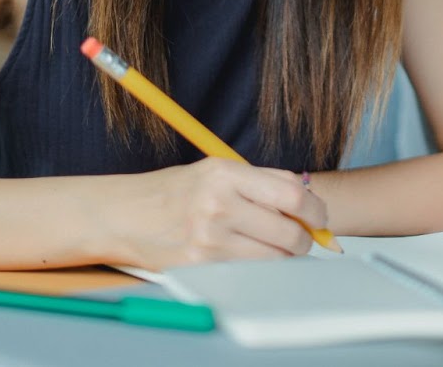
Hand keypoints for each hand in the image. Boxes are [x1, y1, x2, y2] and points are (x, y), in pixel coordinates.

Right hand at [119, 158, 325, 268]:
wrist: (123, 216)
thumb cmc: (174, 192)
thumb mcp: (216, 170)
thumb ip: (262, 180)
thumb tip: (308, 195)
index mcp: (226, 174)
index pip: (292, 194)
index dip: (315, 210)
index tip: (319, 217)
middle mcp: (218, 205)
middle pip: (289, 233)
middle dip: (304, 240)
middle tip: (301, 238)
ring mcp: (209, 239)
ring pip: (274, 258)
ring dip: (283, 257)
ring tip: (271, 246)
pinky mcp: (201, 267)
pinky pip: (248, 273)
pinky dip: (257, 267)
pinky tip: (247, 255)